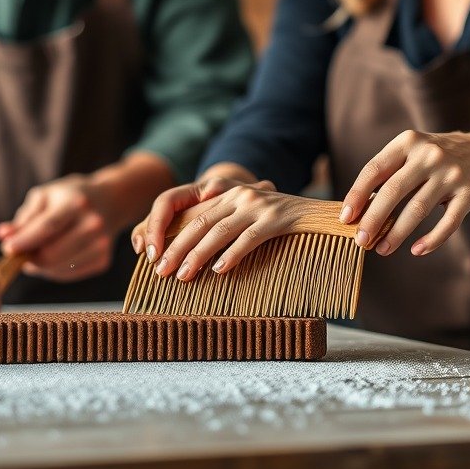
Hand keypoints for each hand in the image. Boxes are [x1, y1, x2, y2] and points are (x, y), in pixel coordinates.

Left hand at [0, 174, 116, 281]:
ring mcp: (101, 245)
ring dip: (40, 266)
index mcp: (77, 203)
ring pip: (57, 269)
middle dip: (29, 258)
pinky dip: (54, 270)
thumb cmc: (70, 197)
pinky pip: (67, 275)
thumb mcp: (45, 196)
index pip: (48, 227)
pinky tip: (55, 254)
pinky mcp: (102, 261)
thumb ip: (24, 218)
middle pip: (52, 254)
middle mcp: (93, 225)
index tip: (7, 249)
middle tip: (17, 253)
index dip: (25, 241)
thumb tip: (3, 236)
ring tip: (37, 251)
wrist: (110, 201)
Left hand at [138, 177, 314, 281]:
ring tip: (183, 276)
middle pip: (199, 223)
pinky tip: (219, 271)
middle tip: (161, 272)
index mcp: (225, 192)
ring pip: (219, 231)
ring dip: (198, 255)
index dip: (166, 232)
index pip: (187, 212)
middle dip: (177, 249)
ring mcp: (258, 205)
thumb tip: (184, 254)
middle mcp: (238, 195)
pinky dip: (232, 255)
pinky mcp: (276, 218)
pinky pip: (249, 238)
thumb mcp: (242, 215)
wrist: (316, 211)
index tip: (153, 256)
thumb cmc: (275, 221)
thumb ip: (218, 226)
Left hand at [340, 130, 469, 256]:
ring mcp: (451, 174)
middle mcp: (429, 155)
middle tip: (361, 240)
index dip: (357, 194)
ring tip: (382, 249)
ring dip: (397, 234)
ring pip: (417, 210)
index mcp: (408, 142)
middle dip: (373, 219)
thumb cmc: (436, 160)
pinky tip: (417, 250)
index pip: (374, 169)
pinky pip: (448, 223)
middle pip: (393, 191)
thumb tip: (358, 211)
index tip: (346, 217)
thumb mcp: (412, 154)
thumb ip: (388, 175)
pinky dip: (431, 240)